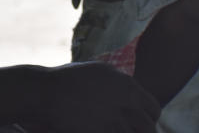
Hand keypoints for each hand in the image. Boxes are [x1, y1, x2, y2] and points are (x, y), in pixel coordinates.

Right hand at [38, 62, 159, 132]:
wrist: (45, 91)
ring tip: (113, 129)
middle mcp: (126, 100)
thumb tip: (131, 92)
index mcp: (127, 84)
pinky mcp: (105, 131)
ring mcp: (116, 117)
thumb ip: (118, 82)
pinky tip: (100, 131)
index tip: (141, 124)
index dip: (149, 119)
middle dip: (142, 132)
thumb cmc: (66, 80)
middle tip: (131, 131)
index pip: (153, 108)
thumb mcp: (96, 72)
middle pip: (148, 127)